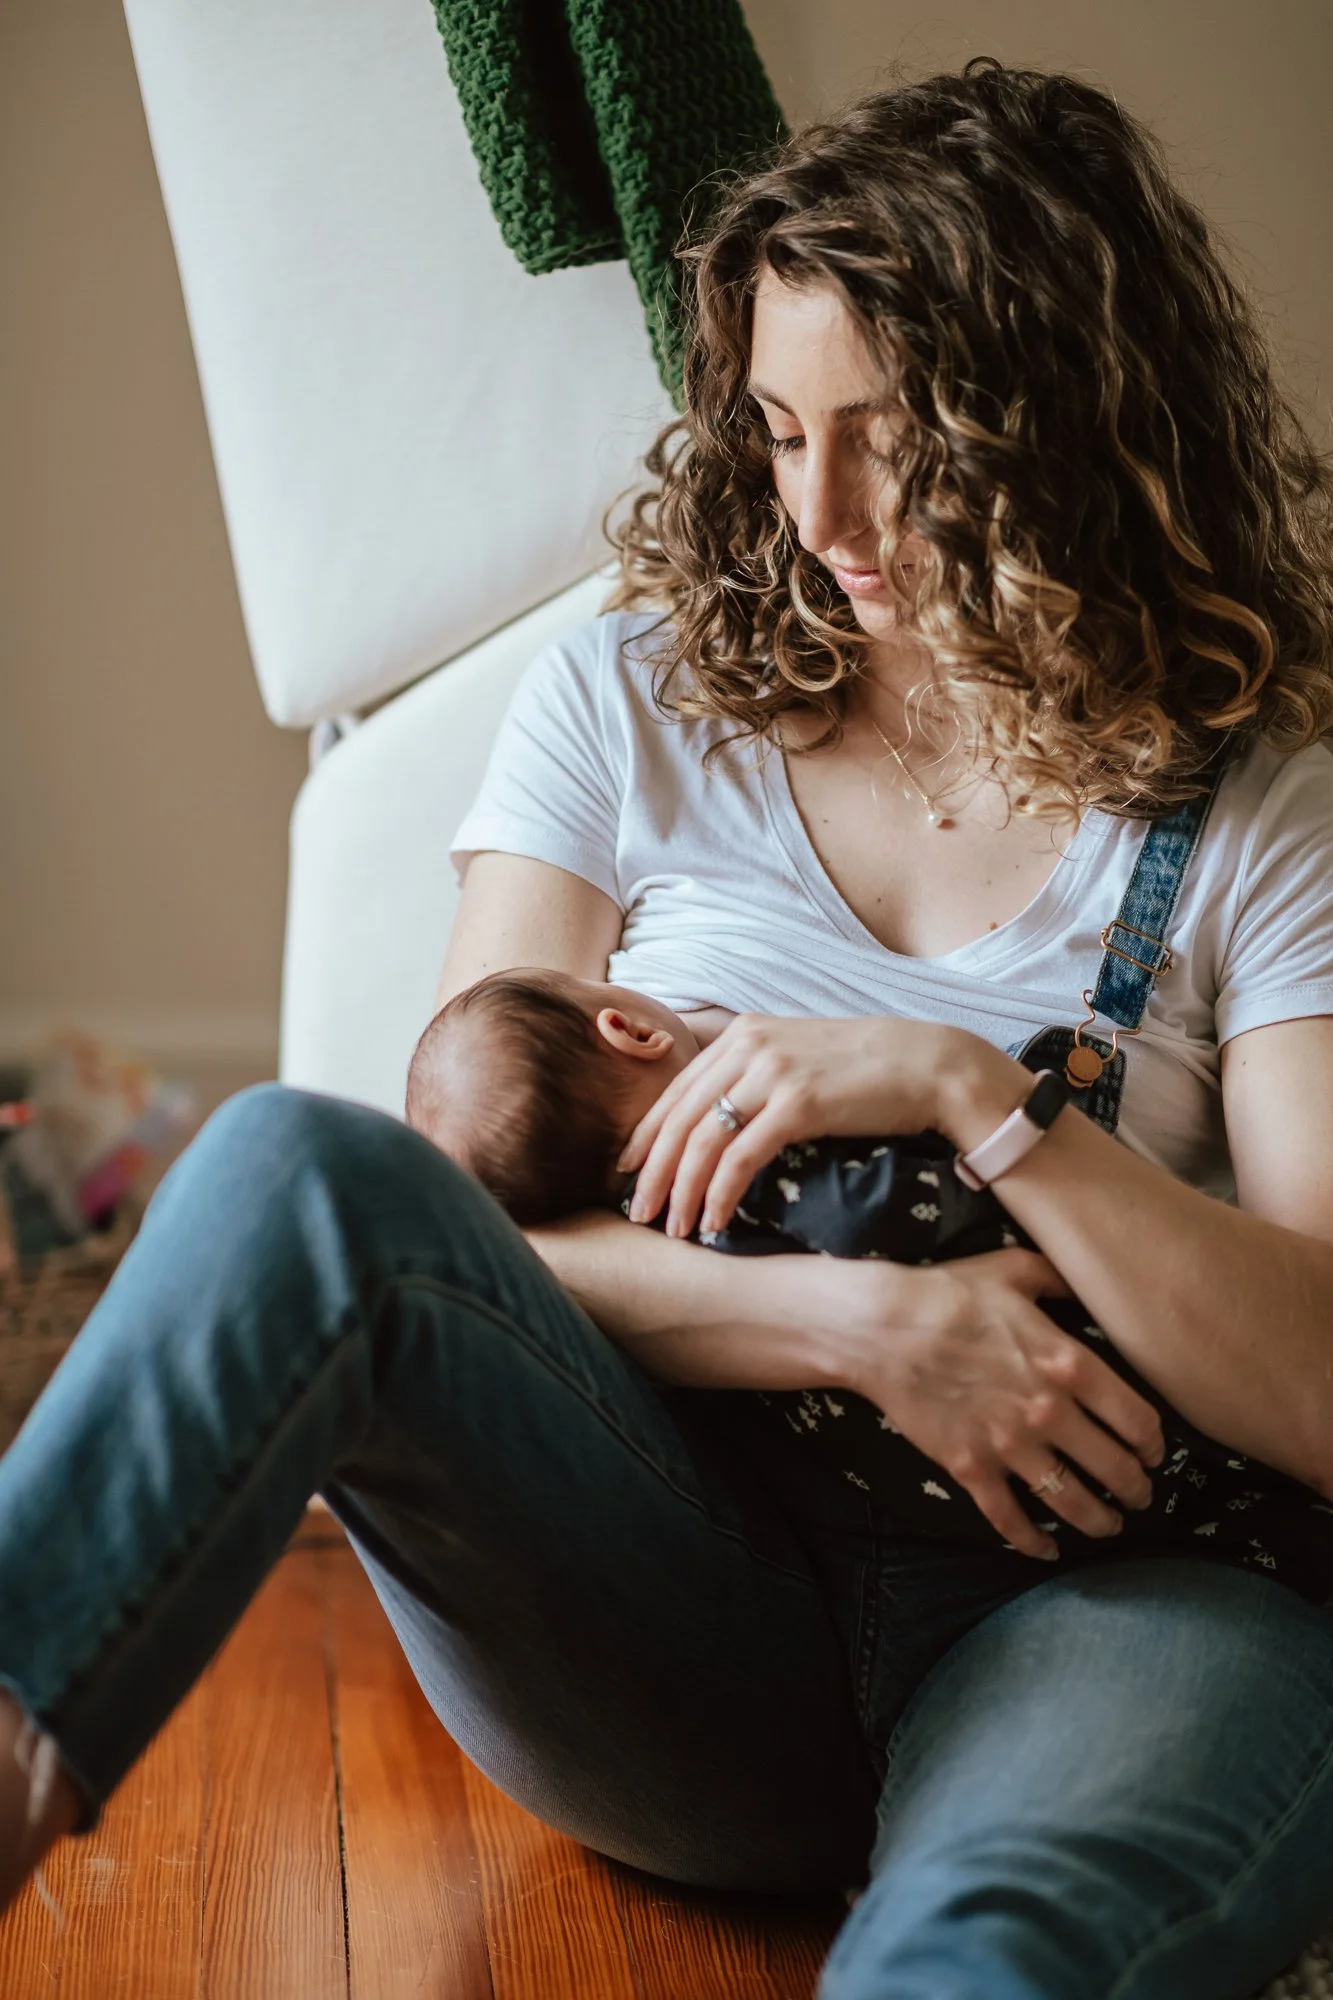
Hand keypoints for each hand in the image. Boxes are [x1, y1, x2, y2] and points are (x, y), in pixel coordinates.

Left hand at [619, 1012, 960, 1237]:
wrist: (929, 1064)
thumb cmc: (868, 1069)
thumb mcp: (799, 1056)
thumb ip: (756, 1073)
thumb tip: (720, 1115)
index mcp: (743, 1033)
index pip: (677, 1091)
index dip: (647, 1136)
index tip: (627, 1172)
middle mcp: (750, 1045)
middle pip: (680, 1119)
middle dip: (652, 1173)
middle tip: (638, 1214)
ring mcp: (773, 1072)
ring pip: (703, 1141)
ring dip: (681, 1191)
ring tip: (674, 1229)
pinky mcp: (798, 1103)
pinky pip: (740, 1158)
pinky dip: (720, 1194)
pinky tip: (715, 1221)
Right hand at [844, 1251, 1165, 1560]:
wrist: (881, 1326)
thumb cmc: (948, 1293)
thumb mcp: (1014, 1270)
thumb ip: (1060, 1279)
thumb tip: (1088, 1282)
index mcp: (1068, 1363)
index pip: (1137, 1420)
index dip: (1154, 1444)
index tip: (1154, 1452)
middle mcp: (1049, 1412)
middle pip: (1114, 1468)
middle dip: (1135, 1490)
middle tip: (1139, 1496)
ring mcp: (1009, 1445)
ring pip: (1071, 1501)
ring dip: (1098, 1521)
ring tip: (1109, 1526)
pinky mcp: (971, 1467)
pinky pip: (1009, 1519)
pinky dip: (1032, 1542)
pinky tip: (1046, 1550)